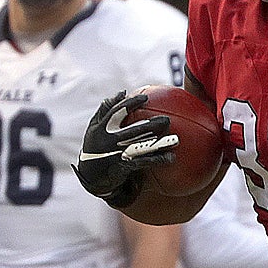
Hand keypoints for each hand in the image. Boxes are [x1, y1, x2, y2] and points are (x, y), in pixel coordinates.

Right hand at [73, 90, 176, 206]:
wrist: (91, 175)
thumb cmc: (96, 144)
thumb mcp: (95, 127)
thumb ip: (106, 109)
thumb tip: (123, 92)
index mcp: (101, 128)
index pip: (117, 112)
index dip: (130, 104)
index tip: (145, 98)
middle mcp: (108, 140)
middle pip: (133, 130)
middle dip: (151, 125)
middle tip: (167, 120)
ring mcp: (116, 154)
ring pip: (141, 147)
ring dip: (159, 144)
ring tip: (176, 140)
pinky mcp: (122, 167)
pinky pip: (143, 162)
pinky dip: (157, 160)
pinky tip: (170, 157)